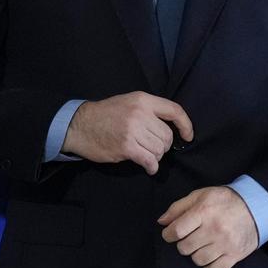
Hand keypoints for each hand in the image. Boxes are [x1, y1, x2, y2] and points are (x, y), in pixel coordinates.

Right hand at [61, 91, 193, 174]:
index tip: (188, 136)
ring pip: (160, 149)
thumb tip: (172, 128)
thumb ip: (149, 111)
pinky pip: (149, 160)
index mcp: (143, 100)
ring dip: (156, 156)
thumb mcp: (129, 103)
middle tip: (152, 147)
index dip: (186, 125)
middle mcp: (140, 113)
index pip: (175, 111)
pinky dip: (152, 167)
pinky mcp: (126, 147)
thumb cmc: (106, 115)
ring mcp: (133, 130)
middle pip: (167, 136)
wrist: (79, 125)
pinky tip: (149, 167)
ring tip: (146, 154)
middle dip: (164, 146)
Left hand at [159, 186, 258, 267]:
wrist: (258, 207)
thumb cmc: (226, 201)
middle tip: (192, 237)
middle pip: (185, 248)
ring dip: (196, 254)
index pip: (176, 231)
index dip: (168, 235)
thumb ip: (179, 207)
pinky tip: (211, 258)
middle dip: (184, 243)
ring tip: (203, 246)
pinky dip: (209, 267)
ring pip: (198, 260)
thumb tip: (162, 222)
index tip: (172, 234)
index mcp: (204, 212)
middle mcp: (215, 229)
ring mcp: (226, 243)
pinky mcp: (235, 255)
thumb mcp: (201, 195)